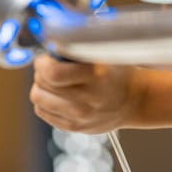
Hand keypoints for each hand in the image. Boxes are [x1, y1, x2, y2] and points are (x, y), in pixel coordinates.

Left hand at [29, 54, 144, 133]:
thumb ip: (79, 47)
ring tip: (55, 82)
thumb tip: (51, 44)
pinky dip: (45, 101)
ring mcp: (80, 116)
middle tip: (52, 67)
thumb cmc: (116, 73)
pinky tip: (58, 95)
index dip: (43, 62)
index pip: (53, 72)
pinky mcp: (74, 127)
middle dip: (42, 72)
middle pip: (42, 85)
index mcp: (96, 75)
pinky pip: (42, 111)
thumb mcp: (104, 53)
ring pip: (38, 99)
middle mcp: (88, 99)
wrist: (133, 101)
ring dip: (41, 87)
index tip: (47, 57)